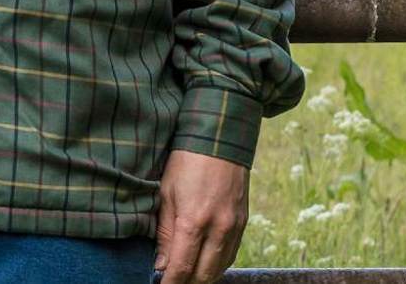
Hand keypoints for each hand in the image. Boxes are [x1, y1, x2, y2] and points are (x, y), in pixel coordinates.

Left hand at [153, 149, 248, 283]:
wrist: (220, 137)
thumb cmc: (186, 161)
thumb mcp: (166, 192)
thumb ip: (164, 232)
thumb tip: (161, 265)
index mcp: (194, 220)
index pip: (182, 268)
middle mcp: (218, 229)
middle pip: (203, 276)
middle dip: (186, 283)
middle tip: (172, 281)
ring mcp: (234, 227)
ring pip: (220, 269)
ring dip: (202, 277)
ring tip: (186, 274)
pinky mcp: (244, 222)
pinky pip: (232, 255)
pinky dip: (218, 265)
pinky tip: (205, 262)